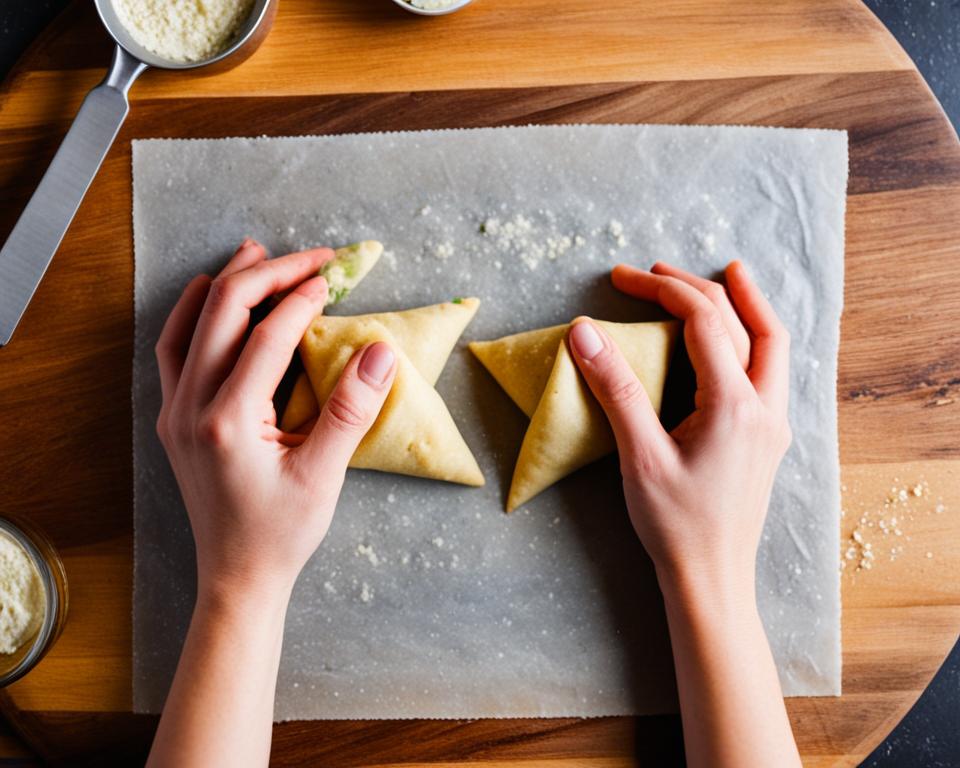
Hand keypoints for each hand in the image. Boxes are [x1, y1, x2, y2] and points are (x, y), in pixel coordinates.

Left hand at [154, 238, 396, 601]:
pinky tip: (211, 296)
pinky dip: (195, 314)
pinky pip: (175, 349)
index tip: (334, 277)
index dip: (302, 299)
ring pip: (193, 324)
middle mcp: (191, 408)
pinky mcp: (174, 418)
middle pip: (223, 313)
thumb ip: (351, 410)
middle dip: (269, 275)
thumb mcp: (324, 475)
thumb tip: (380, 352)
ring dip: (228, 283)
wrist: (237, 576)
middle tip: (312, 258)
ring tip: (258, 251)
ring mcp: (175, 411)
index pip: (267, 337)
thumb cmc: (283, 533)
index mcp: (229, 422)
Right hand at [568, 260, 790, 594]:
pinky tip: (735, 335)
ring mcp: (772, 422)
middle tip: (655, 270)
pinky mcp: (766, 436)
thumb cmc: (675, 525)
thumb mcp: (640, 456)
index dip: (662, 289)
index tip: (621, 278)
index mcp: (733, 405)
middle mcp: (764, 406)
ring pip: (771, 342)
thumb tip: (584, 332)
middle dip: (698, 287)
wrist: (712, 579)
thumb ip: (615, 388)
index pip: (702, 321)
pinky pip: (769, 367)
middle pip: (743, 322)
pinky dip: (753, 335)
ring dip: (745, 303)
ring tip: (726, 274)